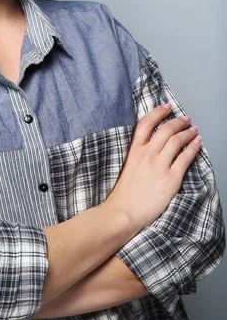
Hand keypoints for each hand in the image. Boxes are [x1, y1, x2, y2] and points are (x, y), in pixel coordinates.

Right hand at [105, 103, 201, 229]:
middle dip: (178, 121)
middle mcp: (147, 154)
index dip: (158, 112)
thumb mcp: (125, 166)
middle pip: (166, 129)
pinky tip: (197, 143)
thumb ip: (136, 153)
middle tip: (185, 119)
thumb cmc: (123, 193)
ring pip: (177, 141)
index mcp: (133, 150)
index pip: (146, 123)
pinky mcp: (171, 178)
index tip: (167, 107)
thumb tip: (149, 145)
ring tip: (193, 130)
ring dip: (188, 132)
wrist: (124, 212)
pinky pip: (186, 158)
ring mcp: (159, 165)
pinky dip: (194, 147)